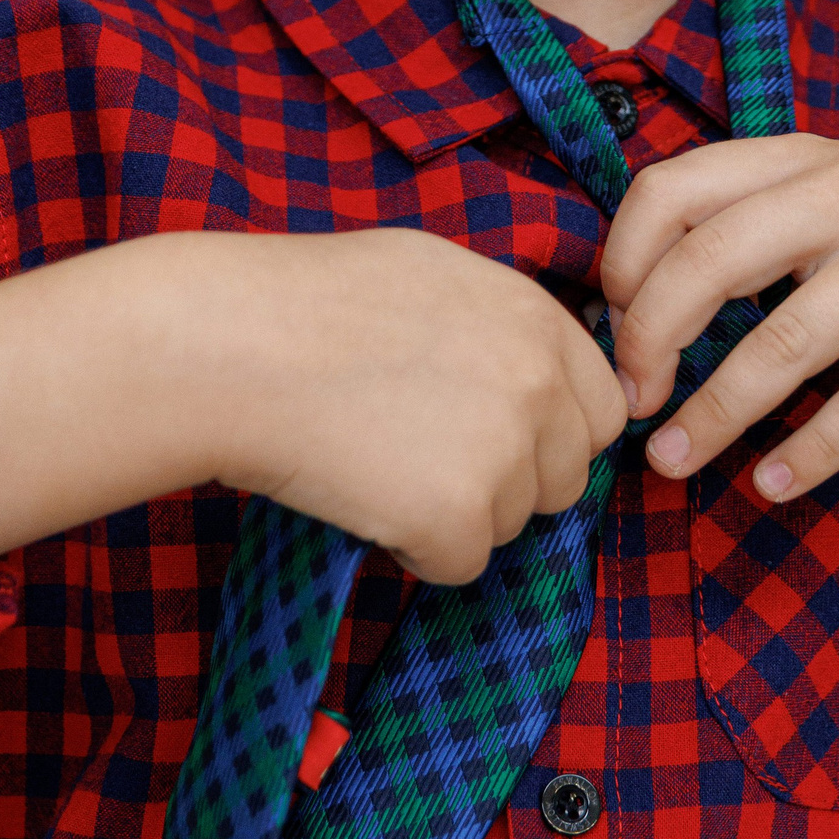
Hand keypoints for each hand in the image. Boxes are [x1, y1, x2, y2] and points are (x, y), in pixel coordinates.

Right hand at [213, 226, 627, 582]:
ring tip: (380, 460)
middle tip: (426, 453)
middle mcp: (538, 385)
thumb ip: (502, 324)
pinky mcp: (459, 519)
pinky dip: (415, 548)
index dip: (551, 431)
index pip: (601, 406)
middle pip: (568, 476)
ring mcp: (505, 455)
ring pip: (512, 522)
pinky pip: (460, 563)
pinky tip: (363, 495)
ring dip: (458, 511)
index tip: (502, 438)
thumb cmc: (311, 301)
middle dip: (512, 479)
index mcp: (537, 319)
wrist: (236, 348)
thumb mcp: (433, 275)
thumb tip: (535, 370)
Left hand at [600, 136, 838, 500]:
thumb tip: (629, 306)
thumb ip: (748, 221)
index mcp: (801, 157)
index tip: (612, 323)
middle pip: (708, 261)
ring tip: (670, 462)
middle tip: (629, 402)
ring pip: (781, 344)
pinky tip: (771, 483)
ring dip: (713, 415)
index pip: (672, 188)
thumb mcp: (833, 194)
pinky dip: (810, 452)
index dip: (622, 259)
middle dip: (650, 341)